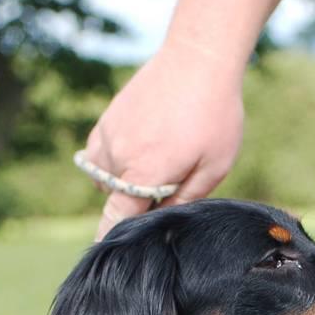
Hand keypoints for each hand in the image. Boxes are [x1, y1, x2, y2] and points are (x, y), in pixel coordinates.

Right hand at [87, 39, 243, 239]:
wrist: (198, 57)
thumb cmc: (214, 114)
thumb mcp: (214, 166)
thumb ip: (185, 200)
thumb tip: (163, 224)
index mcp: (144, 172)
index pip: (116, 218)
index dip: (110, 240)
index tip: (104, 257)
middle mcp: (118, 156)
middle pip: (116, 200)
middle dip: (136, 204)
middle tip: (170, 184)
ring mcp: (108, 135)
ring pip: (106, 179)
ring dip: (125, 182)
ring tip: (160, 162)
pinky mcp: (106, 120)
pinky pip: (100, 157)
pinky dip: (115, 163)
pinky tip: (142, 150)